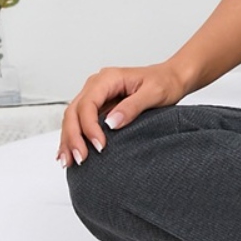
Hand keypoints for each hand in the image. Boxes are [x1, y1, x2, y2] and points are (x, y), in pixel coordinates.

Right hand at [57, 61, 188, 168]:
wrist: (171, 78)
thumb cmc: (165, 82)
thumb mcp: (154, 93)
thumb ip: (132, 107)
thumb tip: (111, 123)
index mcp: (107, 79)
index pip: (88, 104)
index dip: (89, 127)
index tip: (100, 146)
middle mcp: (96, 85)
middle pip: (74, 112)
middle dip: (73, 137)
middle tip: (80, 159)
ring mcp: (95, 96)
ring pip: (72, 118)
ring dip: (69, 140)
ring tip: (69, 161)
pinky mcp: (98, 107)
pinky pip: (80, 122)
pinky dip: (74, 137)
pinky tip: (71, 152)